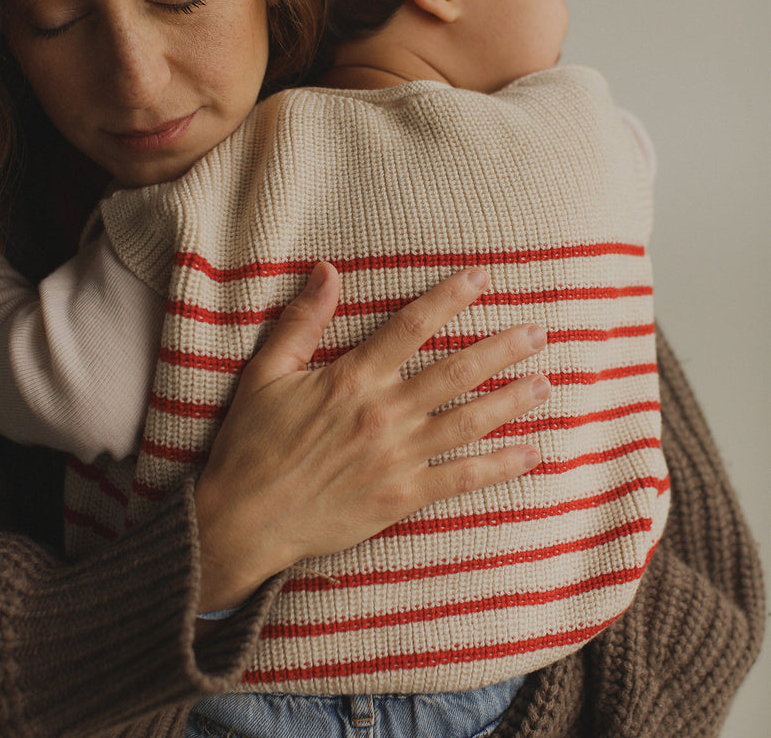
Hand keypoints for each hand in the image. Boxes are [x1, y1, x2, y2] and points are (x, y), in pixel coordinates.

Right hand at [194, 262, 547, 611]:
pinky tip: (531, 454)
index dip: (449, 298)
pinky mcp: (402, 497)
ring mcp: (397, 459)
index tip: (481, 277)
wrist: (243, 520)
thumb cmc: (252, 443)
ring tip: (545, 383)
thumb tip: (328, 268)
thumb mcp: (267, 372)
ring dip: (510, 401)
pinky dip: (499, 467)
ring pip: (467, 422)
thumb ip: (302, 320)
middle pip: (455, 372)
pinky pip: (460, 480)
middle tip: (538, 331)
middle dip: (500, 348)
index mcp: (352, 379)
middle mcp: (383, 414)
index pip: (411, 326)